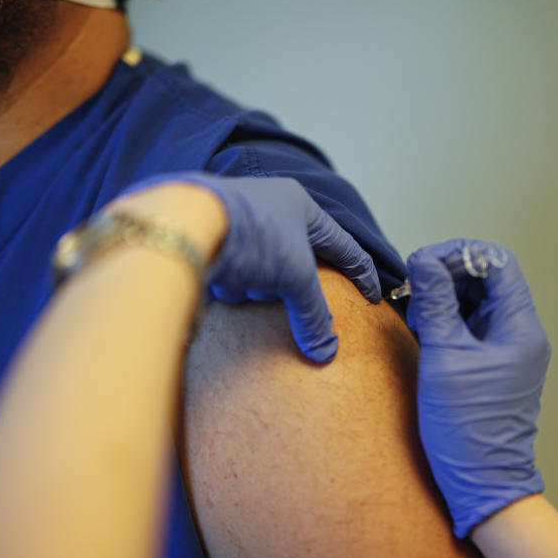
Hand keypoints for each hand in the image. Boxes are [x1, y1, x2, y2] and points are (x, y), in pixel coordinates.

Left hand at [115, 172, 381, 362]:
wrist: (185, 224)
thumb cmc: (252, 236)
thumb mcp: (295, 276)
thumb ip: (314, 315)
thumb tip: (325, 352)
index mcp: (300, 205)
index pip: (342, 245)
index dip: (361, 273)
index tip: (371, 296)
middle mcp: (269, 208)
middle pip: (295, 262)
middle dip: (285, 283)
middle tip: (286, 296)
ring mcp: (237, 223)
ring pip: (260, 272)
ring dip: (252, 283)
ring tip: (241, 279)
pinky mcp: (209, 239)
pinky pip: (231, 272)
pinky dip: (228, 281)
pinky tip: (218, 280)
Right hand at [406, 239, 549, 537]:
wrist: (483, 483)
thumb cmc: (468, 428)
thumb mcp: (444, 359)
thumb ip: (435, 304)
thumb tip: (423, 260)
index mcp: (519, 327)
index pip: (497, 262)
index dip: (459, 254)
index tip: (422, 263)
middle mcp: (518, 333)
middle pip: (486, 278)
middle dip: (447, 274)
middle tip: (412, 286)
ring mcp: (505, 349)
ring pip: (474, 300)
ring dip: (442, 296)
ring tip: (414, 310)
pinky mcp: (489, 364)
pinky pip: (468, 325)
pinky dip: (444, 318)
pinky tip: (421, 326)